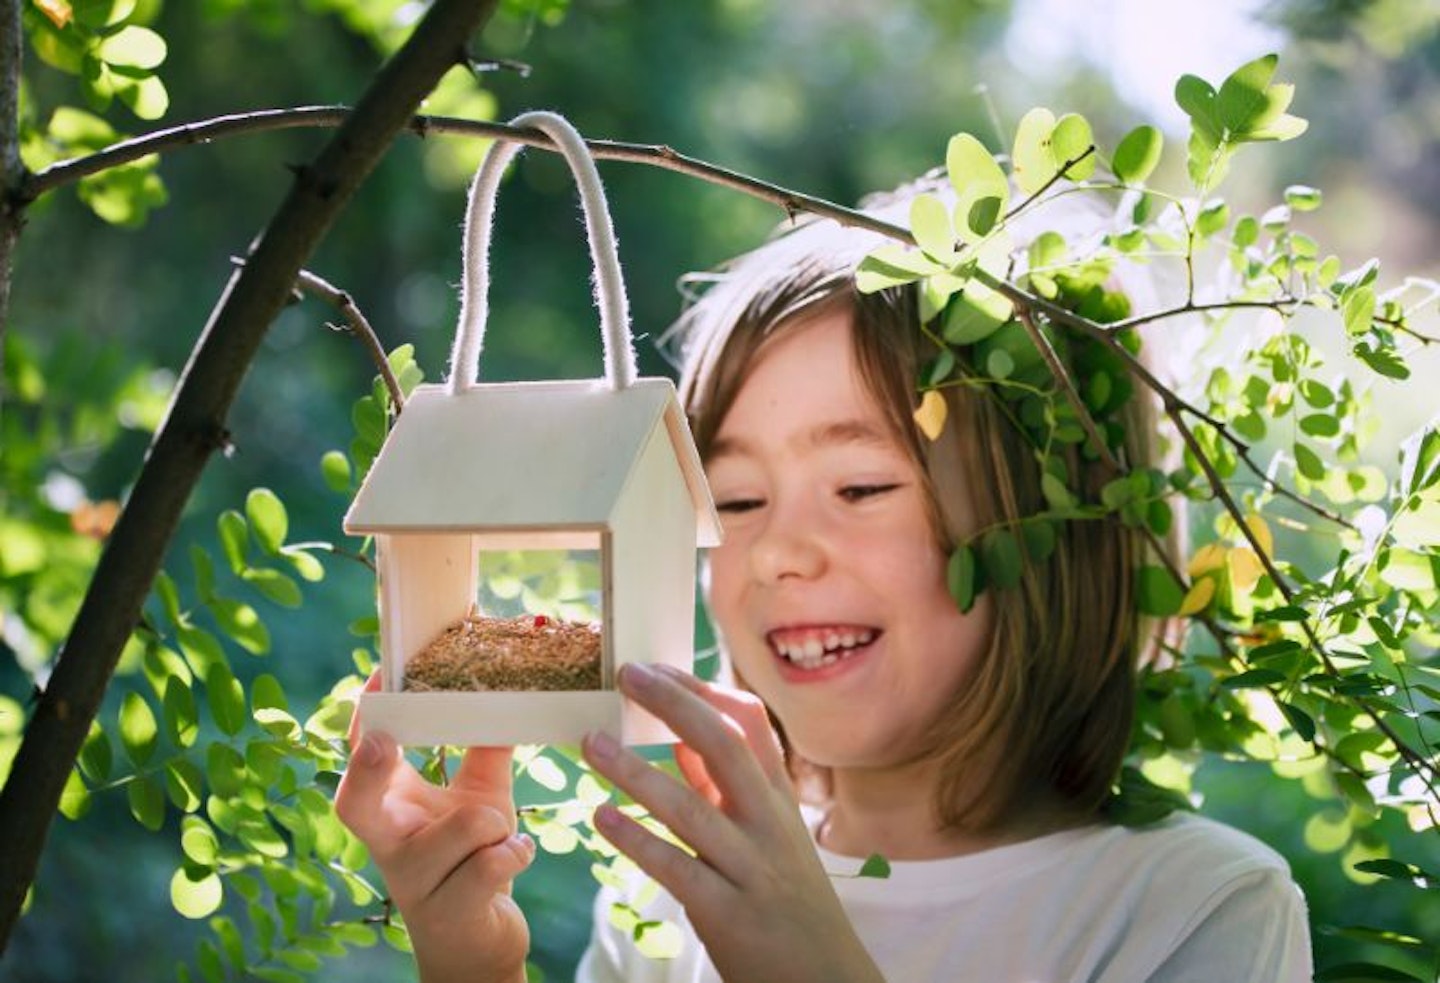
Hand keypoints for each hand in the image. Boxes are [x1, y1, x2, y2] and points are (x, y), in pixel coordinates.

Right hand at [334, 673, 532, 982]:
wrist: (477, 944)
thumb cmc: (473, 860)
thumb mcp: (478, 799)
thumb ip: (485, 749)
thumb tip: (510, 691)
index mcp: (391, 808)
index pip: (361, 756)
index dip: (364, 718)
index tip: (380, 675)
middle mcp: (389, 844)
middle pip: (354, 804)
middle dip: (367, 768)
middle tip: (384, 740)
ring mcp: (414, 881)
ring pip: (467, 824)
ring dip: (500, 823)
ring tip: (504, 835)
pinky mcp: (449, 911)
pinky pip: (492, 861)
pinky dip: (516, 852)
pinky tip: (517, 856)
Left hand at [581, 664, 883, 982]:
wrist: (824, 975)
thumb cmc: (787, 898)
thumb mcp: (769, 833)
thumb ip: (724, 788)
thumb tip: (678, 739)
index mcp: (779, 798)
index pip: (749, 722)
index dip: (702, 689)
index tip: (658, 670)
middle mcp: (769, 823)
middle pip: (725, 746)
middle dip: (674, 704)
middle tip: (627, 676)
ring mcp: (750, 867)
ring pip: (691, 807)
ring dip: (635, 771)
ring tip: (591, 743)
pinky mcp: (727, 912)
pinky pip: (676, 868)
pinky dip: (636, 840)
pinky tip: (601, 818)